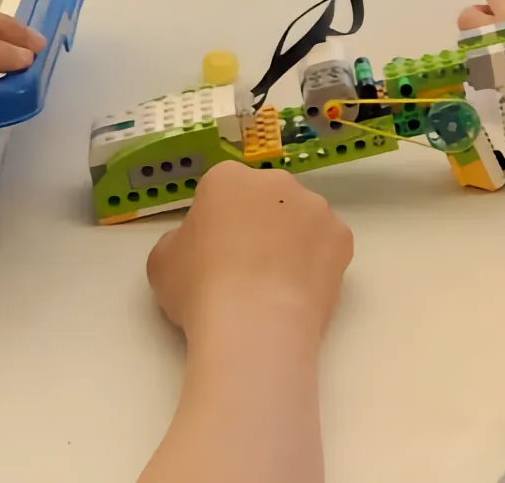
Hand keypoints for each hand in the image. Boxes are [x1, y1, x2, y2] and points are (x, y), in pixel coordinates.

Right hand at [148, 162, 351, 345]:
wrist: (254, 325)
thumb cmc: (200, 290)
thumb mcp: (163, 262)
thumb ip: (181, 240)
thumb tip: (200, 244)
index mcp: (227, 178)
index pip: (222, 190)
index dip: (217, 223)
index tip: (214, 253)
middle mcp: (275, 182)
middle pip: (266, 199)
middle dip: (259, 225)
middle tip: (247, 269)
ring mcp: (315, 207)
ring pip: (301, 220)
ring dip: (292, 242)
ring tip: (277, 286)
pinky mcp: (342, 236)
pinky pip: (327, 245)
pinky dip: (317, 263)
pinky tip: (301, 292)